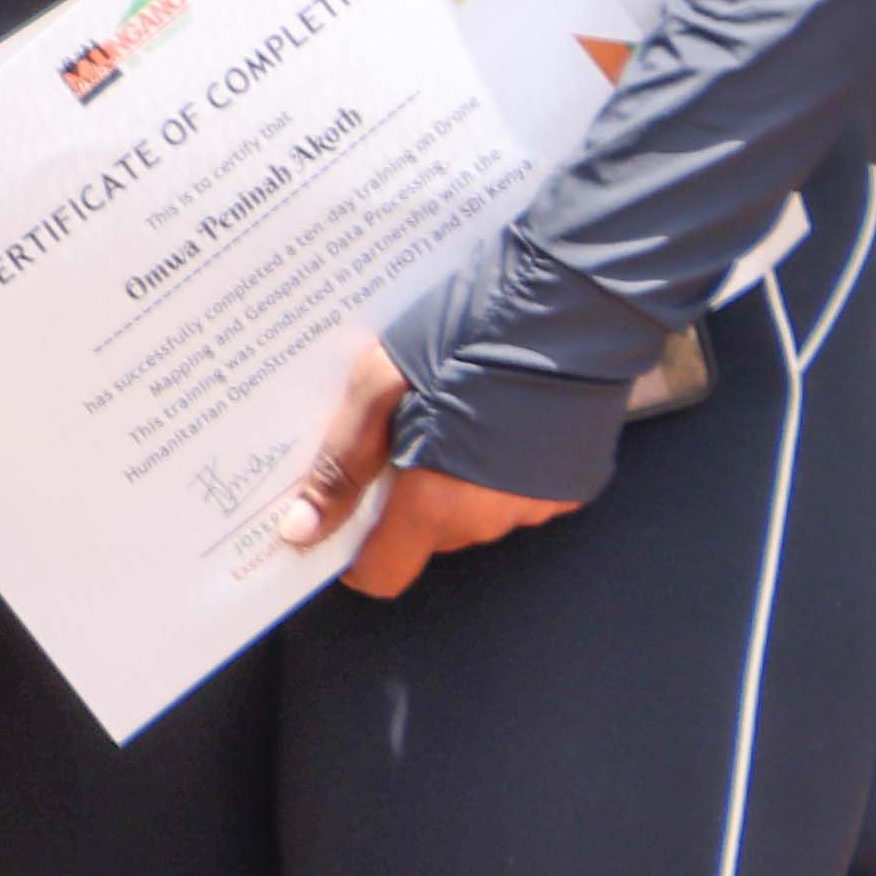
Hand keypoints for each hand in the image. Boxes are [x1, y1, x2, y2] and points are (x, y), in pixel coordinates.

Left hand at [267, 328, 578, 603]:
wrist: (572, 302)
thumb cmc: (468, 333)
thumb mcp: (377, 385)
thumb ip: (340, 466)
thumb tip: (301, 530)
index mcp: (438, 502)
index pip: (383, 573)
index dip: (353, 549)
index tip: (339, 510)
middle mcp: (493, 518)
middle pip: (425, 534)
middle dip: (402, 491)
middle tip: (394, 426)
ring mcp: (540, 504)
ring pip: (472, 511)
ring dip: (453, 476)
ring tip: (450, 408)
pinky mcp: (574, 483)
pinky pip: (516, 491)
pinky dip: (499, 465)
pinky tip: (496, 412)